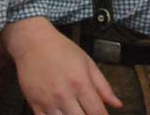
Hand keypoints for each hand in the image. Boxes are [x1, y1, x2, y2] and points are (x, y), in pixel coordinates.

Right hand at [1, 18, 121, 114]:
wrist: (33, 43)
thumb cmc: (61, 50)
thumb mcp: (87, 63)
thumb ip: (103, 86)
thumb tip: (117, 104)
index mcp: (80, 82)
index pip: (97, 112)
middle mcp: (64, 94)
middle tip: (89, 113)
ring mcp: (48, 101)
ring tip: (76, 113)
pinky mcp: (34, 105)